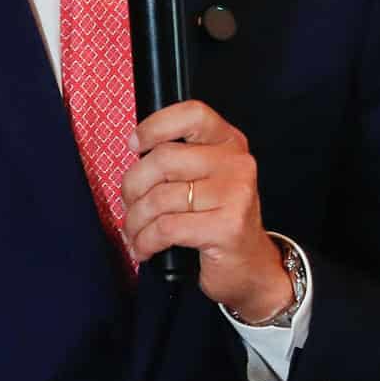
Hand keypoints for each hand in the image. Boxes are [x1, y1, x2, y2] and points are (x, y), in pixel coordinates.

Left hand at [121, 100, 291, 320]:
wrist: (251, 267)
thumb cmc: (219, 220)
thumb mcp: (206, 180)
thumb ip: (179, 160)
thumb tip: (133, 154)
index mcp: (229, 143)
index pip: (192, 114)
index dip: (155, 126)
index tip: (134, 144)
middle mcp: (236, 163)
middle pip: (164, 159)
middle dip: (132, 185)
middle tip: (128, 204)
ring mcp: (235, 195)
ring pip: (160, 198)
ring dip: (135, 220)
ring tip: (133, 233)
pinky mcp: (227, 227)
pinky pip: (166, 228)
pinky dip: (145, 241)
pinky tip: (144, 249)